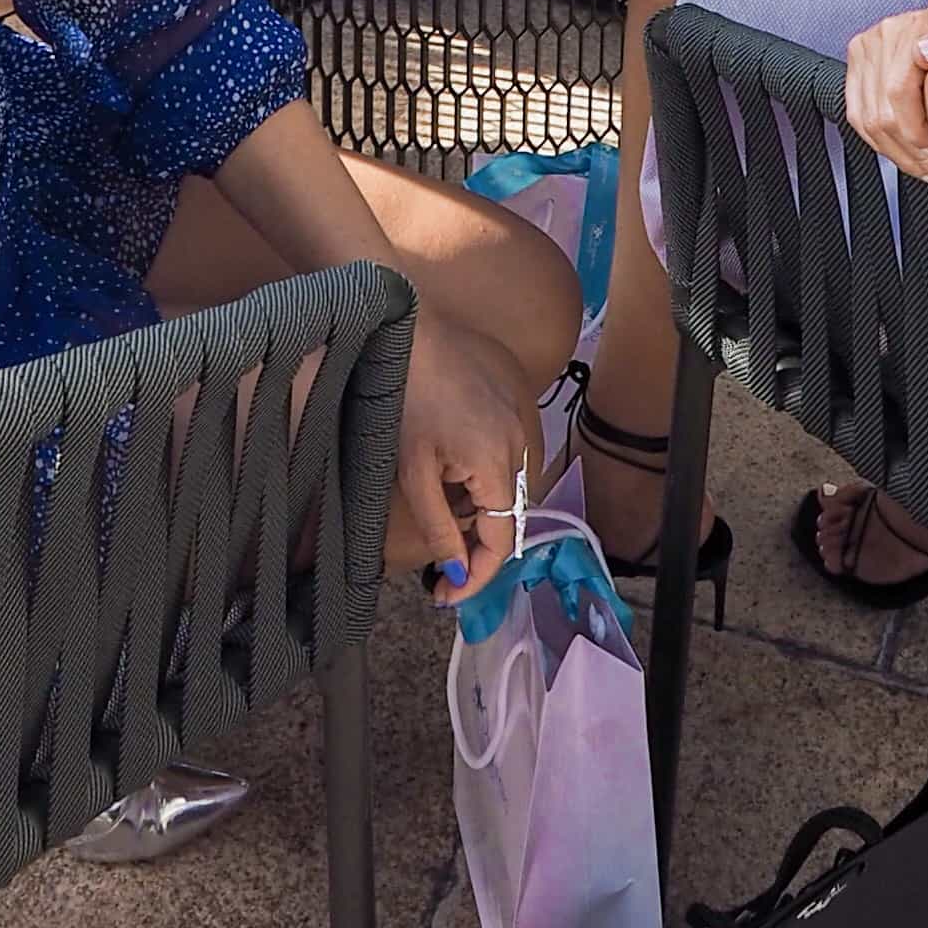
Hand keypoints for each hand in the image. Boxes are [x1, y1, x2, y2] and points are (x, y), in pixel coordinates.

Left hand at [393, 308, 541, 601]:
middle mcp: (521, 444)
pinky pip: (507, 457)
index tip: (446, 597)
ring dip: (479, 509)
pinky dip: (483, 476)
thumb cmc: (406, 397)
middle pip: (508, 516)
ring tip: (439, 510)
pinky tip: (450, 469)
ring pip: (507, 487)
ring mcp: (521, 421)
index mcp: (498, 465)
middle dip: (476, 544)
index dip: (478, 578)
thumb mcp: (413, 472)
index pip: (502, 541)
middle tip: (438, 565)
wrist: (410, 330)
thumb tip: (458, 575)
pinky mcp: (513, 404)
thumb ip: (440, 528)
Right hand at [843, 5, 927, 183]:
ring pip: (867, 120)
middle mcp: (883, 36)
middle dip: (910, 151)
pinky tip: (905, 154)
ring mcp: (865, 50)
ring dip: (897, 153)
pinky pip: (858, 117)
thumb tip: (925, 54)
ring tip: (926, 169)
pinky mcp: (855, 66)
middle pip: (881, 111)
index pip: (898, 92)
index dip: (917, 131)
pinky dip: (882, 143)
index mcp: (913, 27)